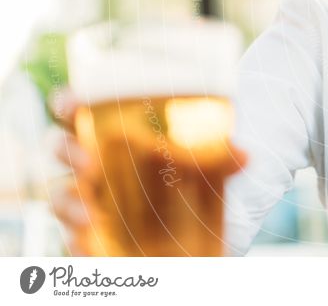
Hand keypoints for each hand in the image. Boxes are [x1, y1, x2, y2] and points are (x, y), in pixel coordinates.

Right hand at [49, 88, 248, 255]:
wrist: (189, 231)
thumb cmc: (185, 178)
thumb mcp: (205, 166)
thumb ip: (221, 160)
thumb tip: (245, 156)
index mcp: (112, 132)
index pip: (79, 110)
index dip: (67, 102)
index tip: (70, 102)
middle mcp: (92, 162)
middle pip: (61, 148)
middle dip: (64, 150)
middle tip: (86, 161)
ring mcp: (87, 198)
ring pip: (61, 195)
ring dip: (68, 203)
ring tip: (90, 215)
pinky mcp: (88, 234)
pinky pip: (70, 237)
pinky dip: (74, 242)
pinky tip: (88, 245)